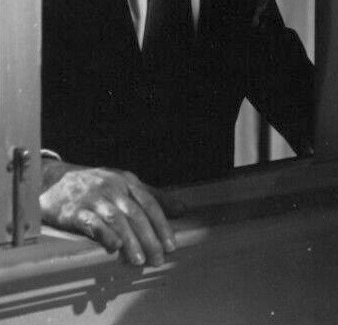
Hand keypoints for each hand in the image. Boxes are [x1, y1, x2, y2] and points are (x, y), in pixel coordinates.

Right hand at [40, 159, 180, 266]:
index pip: (150, 203)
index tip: (172, 245)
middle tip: (159, 259)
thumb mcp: (123, 183)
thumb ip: (152, 195)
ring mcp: (93, 198)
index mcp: (127, 181)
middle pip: (136, 214)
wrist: (52, 179)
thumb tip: (182, 209)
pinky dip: (104, 234)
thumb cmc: (94, 184)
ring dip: (130, 241)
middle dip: (150, 238)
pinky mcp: (74, 210)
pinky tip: (114, 247)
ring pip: (117, 220)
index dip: (163, 224)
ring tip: (139, 261)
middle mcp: (113, 187)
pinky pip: (92, 222)